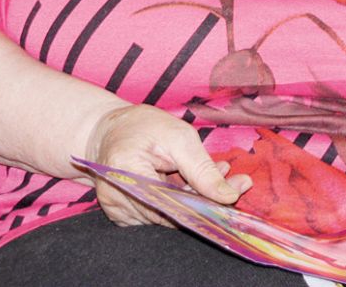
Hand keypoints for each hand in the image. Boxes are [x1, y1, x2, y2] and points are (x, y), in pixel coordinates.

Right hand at [83, 103, 251, 225]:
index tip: (236, 191)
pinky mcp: (122, 216)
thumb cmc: (143, 126)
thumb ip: (202, 169)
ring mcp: (117, 210)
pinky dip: (178, 204)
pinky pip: (159, 216)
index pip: (173, 202)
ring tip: (210, 176)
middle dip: (205, 200)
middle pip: (171, 214)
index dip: (206, 201)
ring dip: (193, 202)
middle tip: (235, 183)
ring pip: (168, 218)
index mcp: (125, 170)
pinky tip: (188, 185)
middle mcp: (116, 197)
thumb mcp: (178, 135)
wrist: (109, 131)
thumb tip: (229, 196)